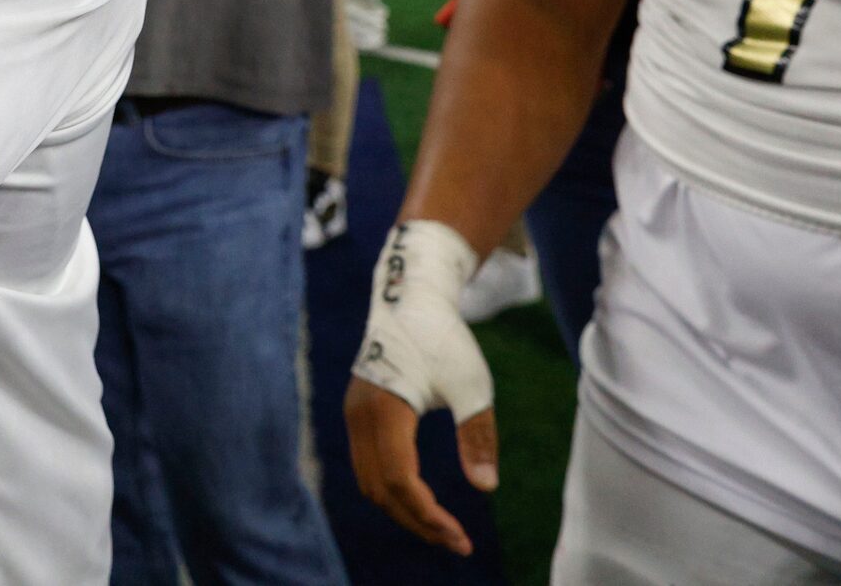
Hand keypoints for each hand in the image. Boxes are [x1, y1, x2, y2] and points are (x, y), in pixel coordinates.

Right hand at [344, 220, 498, 555]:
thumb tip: (486, 487)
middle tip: (456, 541)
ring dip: (402, 509)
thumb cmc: (444, 340)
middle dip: (416, 521)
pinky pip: (367, 465)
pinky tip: (422, 497)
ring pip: (369, 481)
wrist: (410, 299)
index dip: (428, 515)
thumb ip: (477, 436)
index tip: (461, 537)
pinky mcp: (358, 413)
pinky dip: (392, 489)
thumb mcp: (472, 387)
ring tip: (441, 526)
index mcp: (386, 411)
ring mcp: (354, 415)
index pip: (399, 480)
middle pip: (379, 489)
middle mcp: (360, 417)